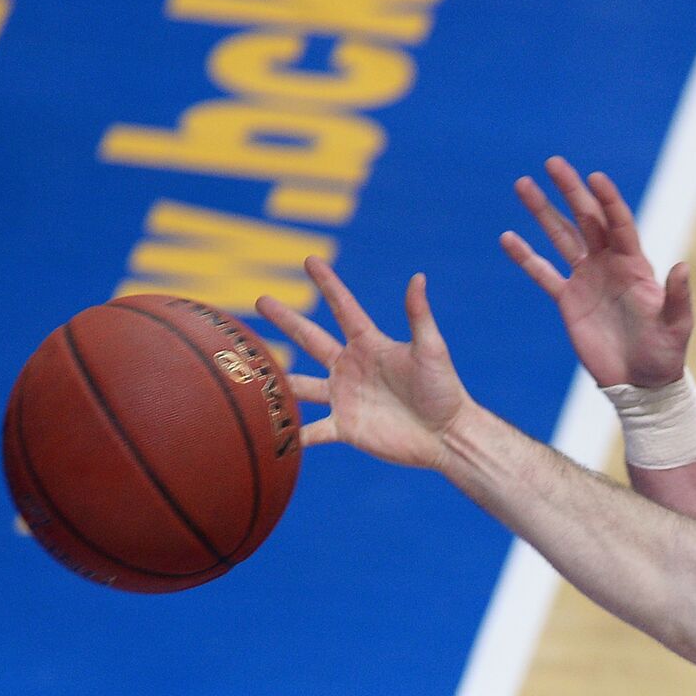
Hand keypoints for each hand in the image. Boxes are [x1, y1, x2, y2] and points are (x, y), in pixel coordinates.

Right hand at [256, 256, 470, 470]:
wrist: (447, 435)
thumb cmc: (444, 390)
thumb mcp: (431, 349)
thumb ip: (418, 316)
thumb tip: (418, 277)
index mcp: (370, 344)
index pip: (343, 308)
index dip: (327, 284)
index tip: (310, 260)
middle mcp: (351, 368)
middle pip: (310, 338)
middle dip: (285, 319)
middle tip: (260, 299)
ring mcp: (345, 397)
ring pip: (301, 385)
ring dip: (277, 379)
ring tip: (248, 369)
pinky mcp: (346, 427)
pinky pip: (310, 430)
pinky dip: (289, 433)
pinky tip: (265, 432)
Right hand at [500, 155, 691, 387]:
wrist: (640, 383)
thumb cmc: (664, 353)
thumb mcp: (676, 326)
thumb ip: (677, 297)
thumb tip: (682, 265)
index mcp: (635, 265)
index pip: (620, 224)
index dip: (608, 201)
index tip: (594, 178)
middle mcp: (609, 264)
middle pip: (587, 219)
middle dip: (570, 191)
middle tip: (553, 163)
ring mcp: (587, 279)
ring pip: (561, 237)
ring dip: (542, 212)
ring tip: (523, 185)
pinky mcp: (568, 301)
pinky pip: (543, 274)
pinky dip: (526, 257)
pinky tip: (508, 238)